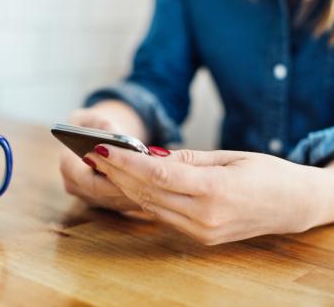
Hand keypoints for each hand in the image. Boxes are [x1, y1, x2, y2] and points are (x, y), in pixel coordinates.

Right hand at [59, 100, 146, 211]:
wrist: (90, 138)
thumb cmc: (92, 125)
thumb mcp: (94, 117)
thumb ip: (103, 124)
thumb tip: (116, 133)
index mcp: (68, 165)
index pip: (89, 182)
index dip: (111, 180)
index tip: (134, 174)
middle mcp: (74, 185)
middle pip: (105, 195)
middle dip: (128, 189)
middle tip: (153, 184)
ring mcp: (87, 197)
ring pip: (115, 203)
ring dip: (136, 196)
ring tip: (159, 188)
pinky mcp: (100, 202)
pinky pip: (120, 205)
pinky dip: (138, 199)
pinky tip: (157, 191)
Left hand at [85, 145, 328, 244]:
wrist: (292, 206)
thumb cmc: (267, 174)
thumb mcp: (230, 157)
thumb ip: (188, 159)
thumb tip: (152, 156)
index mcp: (214, 190)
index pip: (156, 175)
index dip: (125, 161)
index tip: (102, 148)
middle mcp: (203, 215)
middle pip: (146, 192)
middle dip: (116, 172)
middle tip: (94, 153)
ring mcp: (200, 230)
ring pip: (149, 206)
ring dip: (123, 186)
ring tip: (104, 166)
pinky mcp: (200, 236)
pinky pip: (162, 215)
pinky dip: (141, 199)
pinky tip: (128, 184)